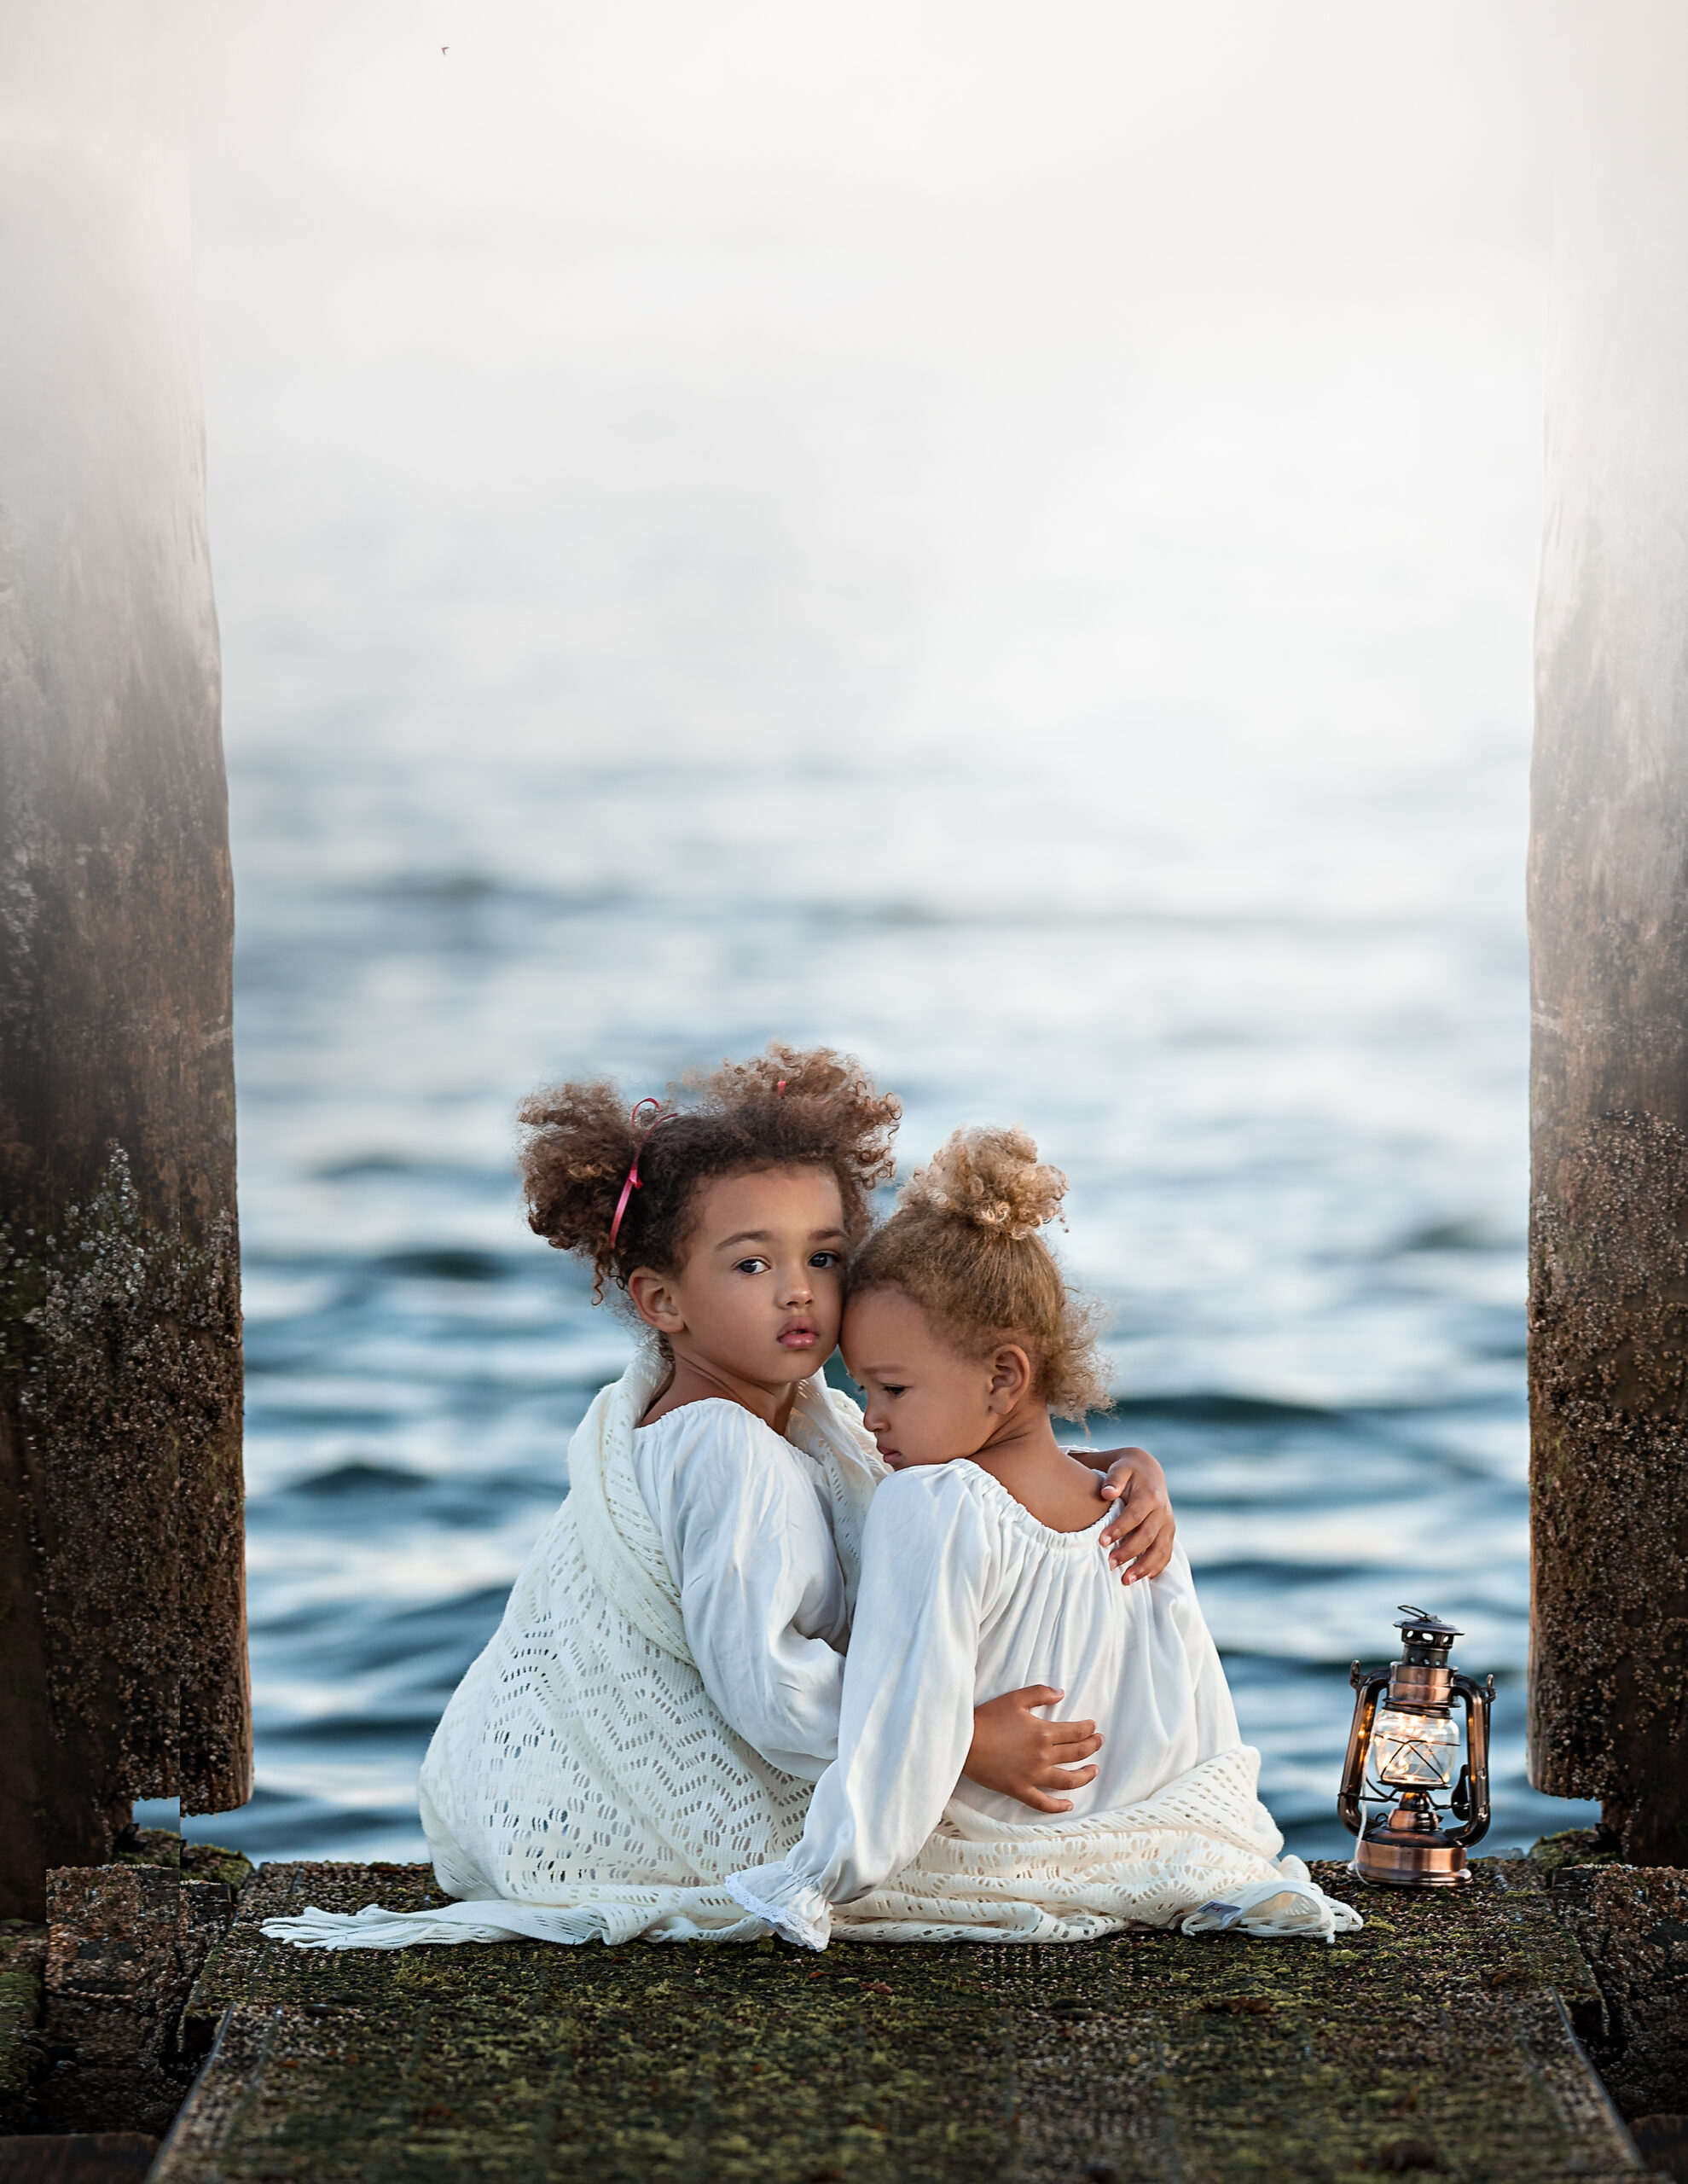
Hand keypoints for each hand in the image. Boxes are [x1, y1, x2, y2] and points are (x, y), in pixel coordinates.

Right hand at [963, 1685, 1102, 1813]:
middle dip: (1092, 1747)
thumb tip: (1061, 1693)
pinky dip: (1058, 1806)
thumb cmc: (988, 1718)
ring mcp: (1033, 1775)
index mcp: (1043, 1733)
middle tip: (1099, 1742)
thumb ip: (1040, 1694)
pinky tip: (1069, 1805)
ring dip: (1085, 1776)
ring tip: (1094, 1771)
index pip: (1076, 1732)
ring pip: (1068, 1780)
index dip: (1088, 1729)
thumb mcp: (1014, 1699)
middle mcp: (1043, 1756)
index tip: (1093, 1727)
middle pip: (1076, 1754)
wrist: (965, 1743)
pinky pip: (1043, 1802)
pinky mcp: (1020, 1789)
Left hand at [1093, 1445, 1174, 1584]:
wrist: (1148, 1469)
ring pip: (1160, 1548)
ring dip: (1144, 1566)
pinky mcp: (1168, 1532)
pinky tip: (1144, 1578)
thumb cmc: (1127, 1469)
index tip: (1101, 1541)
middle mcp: (1162, 1511)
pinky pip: (1166, 1552)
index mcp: (1149, 1495)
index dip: (1119, 1529)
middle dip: (1129, 1552)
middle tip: (1110, 1565)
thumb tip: (1106, 1493)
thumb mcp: (1120, 1467)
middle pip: (1147, 1536)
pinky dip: (1157, 1566)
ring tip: (1126, 1580)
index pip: (1135, 1515)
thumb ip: (1113, 1478)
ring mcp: (1167, 1523)